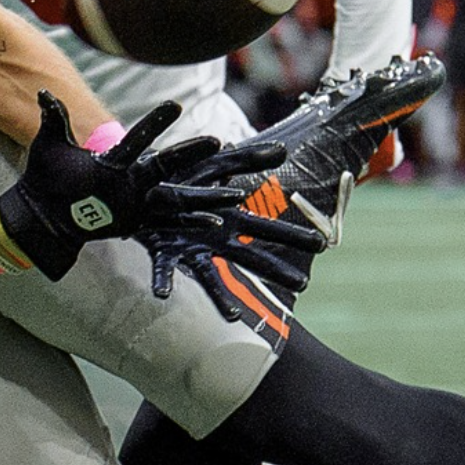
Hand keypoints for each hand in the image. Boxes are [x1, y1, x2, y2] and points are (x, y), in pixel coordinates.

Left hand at [0, 90, 244, 278]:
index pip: (138, 138)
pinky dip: (192, 223)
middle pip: (167, 163)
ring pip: (178, 195)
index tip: (175, 105)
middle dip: (190, 153)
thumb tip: (43, 93)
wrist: (41, 212)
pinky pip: (170, 225)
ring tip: (235, 192)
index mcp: (115, 158)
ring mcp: (137, 201)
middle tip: (218, 141)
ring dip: (205, 195)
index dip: (155, 123)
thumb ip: (54, 120)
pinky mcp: (137, 222)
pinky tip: (215, 223)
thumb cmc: (45, 176)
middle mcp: (132, 178)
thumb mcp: (49, 146)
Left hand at [138, 141, 326, 315]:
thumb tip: (283, 149)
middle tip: (304, 284)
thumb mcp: (213, 162)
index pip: (267, 228)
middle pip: (249, 256)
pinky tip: (162, 295)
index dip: (293, 236)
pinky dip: (163, 280)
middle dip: (274, 269)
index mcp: (229, 220)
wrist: (142, 188)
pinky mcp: (162, 249)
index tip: (322, 245)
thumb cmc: (181, 179)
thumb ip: (244, 158)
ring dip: (220, 296)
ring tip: (232, 315)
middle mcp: (214, 239)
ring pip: (209, 276)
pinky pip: (163, 267)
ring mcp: (190, 248)